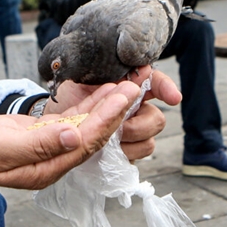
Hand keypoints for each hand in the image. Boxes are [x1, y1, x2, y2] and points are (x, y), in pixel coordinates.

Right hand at [0, 81, 140, 191]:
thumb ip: (39, 144)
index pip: (85, 143)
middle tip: (135, 87)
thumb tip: (74, 135)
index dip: (106, 120)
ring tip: (127, 85)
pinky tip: (103, 91)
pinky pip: (74, 120)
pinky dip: (90, 105)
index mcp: (48, 168)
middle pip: (93, 135)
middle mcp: (56, 160)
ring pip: (87, 127)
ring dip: (107, 107)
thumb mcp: (3, 146)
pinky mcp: (47, 136)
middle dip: (115, 112)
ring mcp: (52, 149)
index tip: (123, 98)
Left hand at [43, 65, 180, 161]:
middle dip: (139, 124)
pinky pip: (137, 157)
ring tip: (109, 138)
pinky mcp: (126, 150)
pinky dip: (124, 153)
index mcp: (127, 86)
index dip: (166, 88)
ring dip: (129, 140)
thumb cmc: (69, 98)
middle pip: (157, 118)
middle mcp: (135, 108)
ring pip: (149, 141)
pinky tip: (109, 150)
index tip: (173, 98)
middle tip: (119, 125)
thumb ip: (108, 75)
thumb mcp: (81, 79)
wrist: (52, 125)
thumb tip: (138, 70)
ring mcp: (132, 131)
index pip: (155, 82)